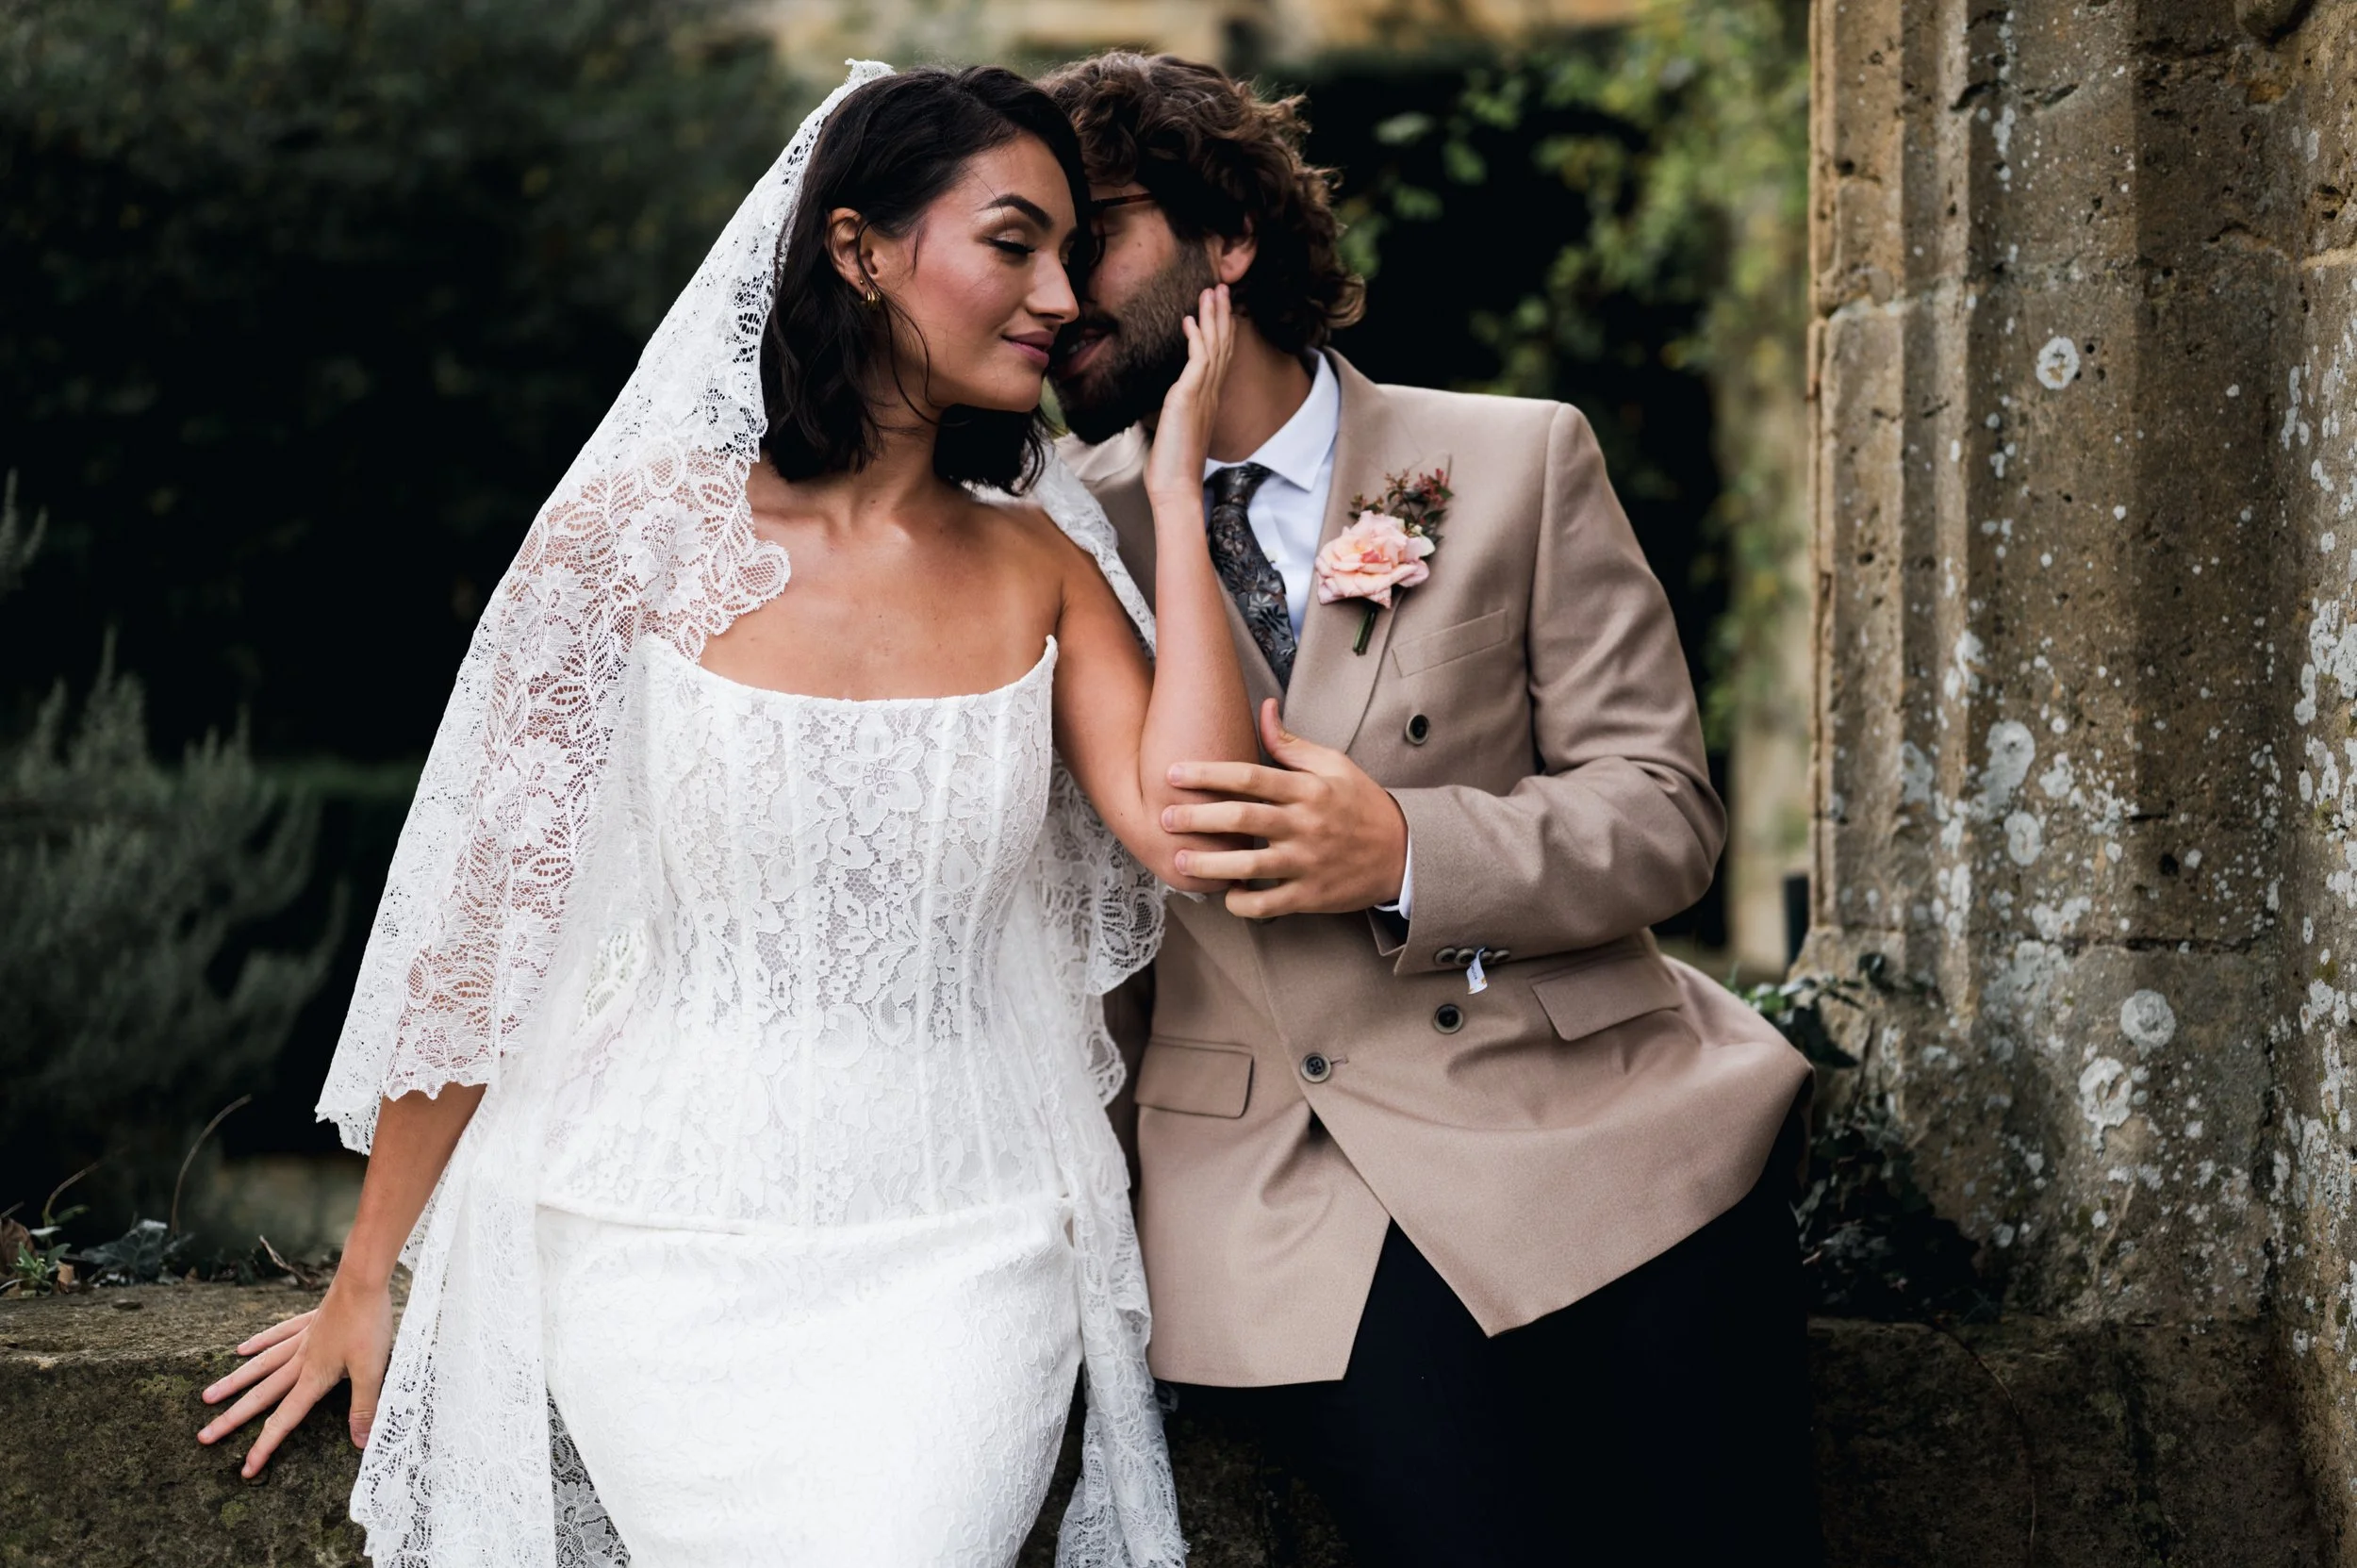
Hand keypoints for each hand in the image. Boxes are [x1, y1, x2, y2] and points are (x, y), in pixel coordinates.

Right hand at [197, 1272, 393, 1474]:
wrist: (363, 1280)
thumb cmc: (370, 1324)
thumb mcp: (373, 1370)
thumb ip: (364, 1407)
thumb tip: (359, 1443)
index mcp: (314, 1377)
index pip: (285, 1419)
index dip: (265, 1446)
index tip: (245, 1469)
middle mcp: (300, 1360)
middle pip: (261, 1395)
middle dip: (232, 1419)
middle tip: (203, 1437)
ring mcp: (302, 1339)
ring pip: (261, 1366)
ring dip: (234, 1383)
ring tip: (207, 1396)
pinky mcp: (309, 1321)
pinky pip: (277, 1335)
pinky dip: (259, 1343)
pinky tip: (241, 1349)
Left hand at [1142, 284, 1235, 509]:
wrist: (1175, 487)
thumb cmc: (1172, 465)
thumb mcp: (1174, 429)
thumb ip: (1176, 410)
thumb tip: (1168, 403)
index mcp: (1208, 399)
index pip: (1219, 357)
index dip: (1220, 330)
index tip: (1218, 308)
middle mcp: (1211, 393)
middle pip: (1222, 345)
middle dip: (1221, 314)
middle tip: (1221, 287)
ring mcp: (1203, 394)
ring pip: (1214, 346)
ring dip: (1213, 316)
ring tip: (1211, 291)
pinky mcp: (1190, 397)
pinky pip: (1199, 360)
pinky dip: (1196, 337)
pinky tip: (1189, 320)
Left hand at [1161, 699, 1408, 916]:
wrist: (1403, 853)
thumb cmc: (1361, 804)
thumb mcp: (1334, 765)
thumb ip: (1292, 744)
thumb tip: (1264, 708)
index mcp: (1307, 789)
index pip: (1249, 776)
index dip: (1208, 774)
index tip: (1174, 773)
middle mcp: (1305, 825)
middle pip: (1241, 819)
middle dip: (1197, 818)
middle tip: (1164, 818)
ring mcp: (1307, 863)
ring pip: (1249, 865)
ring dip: (1209, 865)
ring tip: (1179, 861)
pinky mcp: (1310, 895)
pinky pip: (1268, 904)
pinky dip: (1241, 903)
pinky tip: (1225, 894)